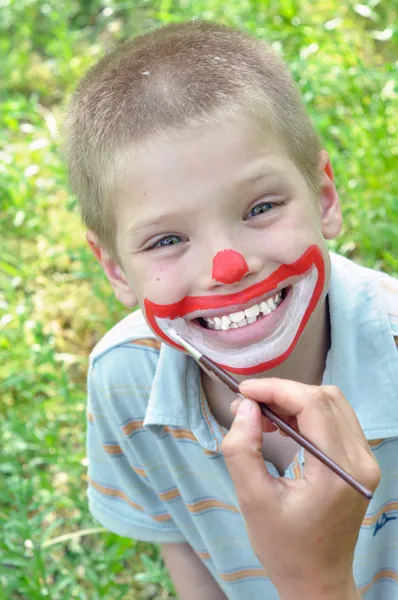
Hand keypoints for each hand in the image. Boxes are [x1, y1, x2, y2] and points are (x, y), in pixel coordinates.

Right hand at [221, 378, 379, 599]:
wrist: (317, 580)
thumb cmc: (284, 547)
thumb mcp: (253, 500)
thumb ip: (243, 449)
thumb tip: (245, 407)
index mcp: (338, 472)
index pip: (313, 405)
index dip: (276, 389)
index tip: (243, 392)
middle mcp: (360, 461)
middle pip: (325, 398)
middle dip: (283, 393)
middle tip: (249, 406)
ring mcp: (365, 461)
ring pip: (332, 404)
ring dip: (295, 401)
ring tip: (263, 419)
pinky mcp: (360, 463)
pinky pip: (336, 420)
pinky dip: (307, 414)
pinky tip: (283, 428)